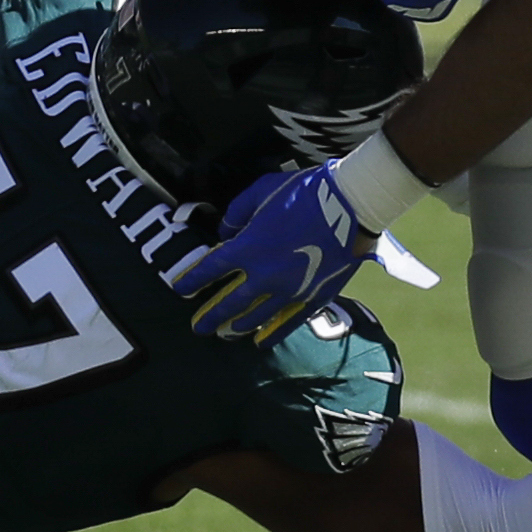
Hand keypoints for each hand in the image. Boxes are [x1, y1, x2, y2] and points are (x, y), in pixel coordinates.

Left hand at [172, 163, 374, 341]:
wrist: (350, 205)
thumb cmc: (304, 192)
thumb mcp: (261, 190)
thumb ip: (237, 212)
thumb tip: (226, 231)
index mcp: (247, 247)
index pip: (210, 270)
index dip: (192, 280)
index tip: (180, 290)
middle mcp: (264, 275)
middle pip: (230, 303)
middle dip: (211, 317)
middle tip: (198, 328)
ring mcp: (289, 290)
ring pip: (256, 317)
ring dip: (237, 326)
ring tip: (226, 333)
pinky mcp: (313, 297)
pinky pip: (288, 322)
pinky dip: (272, 334)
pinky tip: (261, 341)